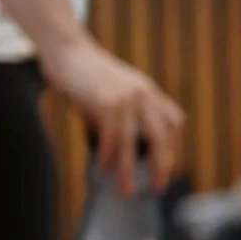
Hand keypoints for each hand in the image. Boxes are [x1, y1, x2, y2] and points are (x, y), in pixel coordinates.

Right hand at [41, 39, 184, 193]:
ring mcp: (127, 97)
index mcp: (150, 91)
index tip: (169, 167)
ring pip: (134, 142)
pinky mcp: (108, 102)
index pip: (174, 122)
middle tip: (158, 186)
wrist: (67, 50)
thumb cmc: (88, 75)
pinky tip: (104, 167)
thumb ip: (127, 116)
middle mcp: (144, 93)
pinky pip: (112, 137)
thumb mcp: (116, 93)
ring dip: (129, 169)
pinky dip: (108, 156)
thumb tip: (127, 153)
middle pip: (162, 136)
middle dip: (162, 164)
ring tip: (125, 189)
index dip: (174, 147)